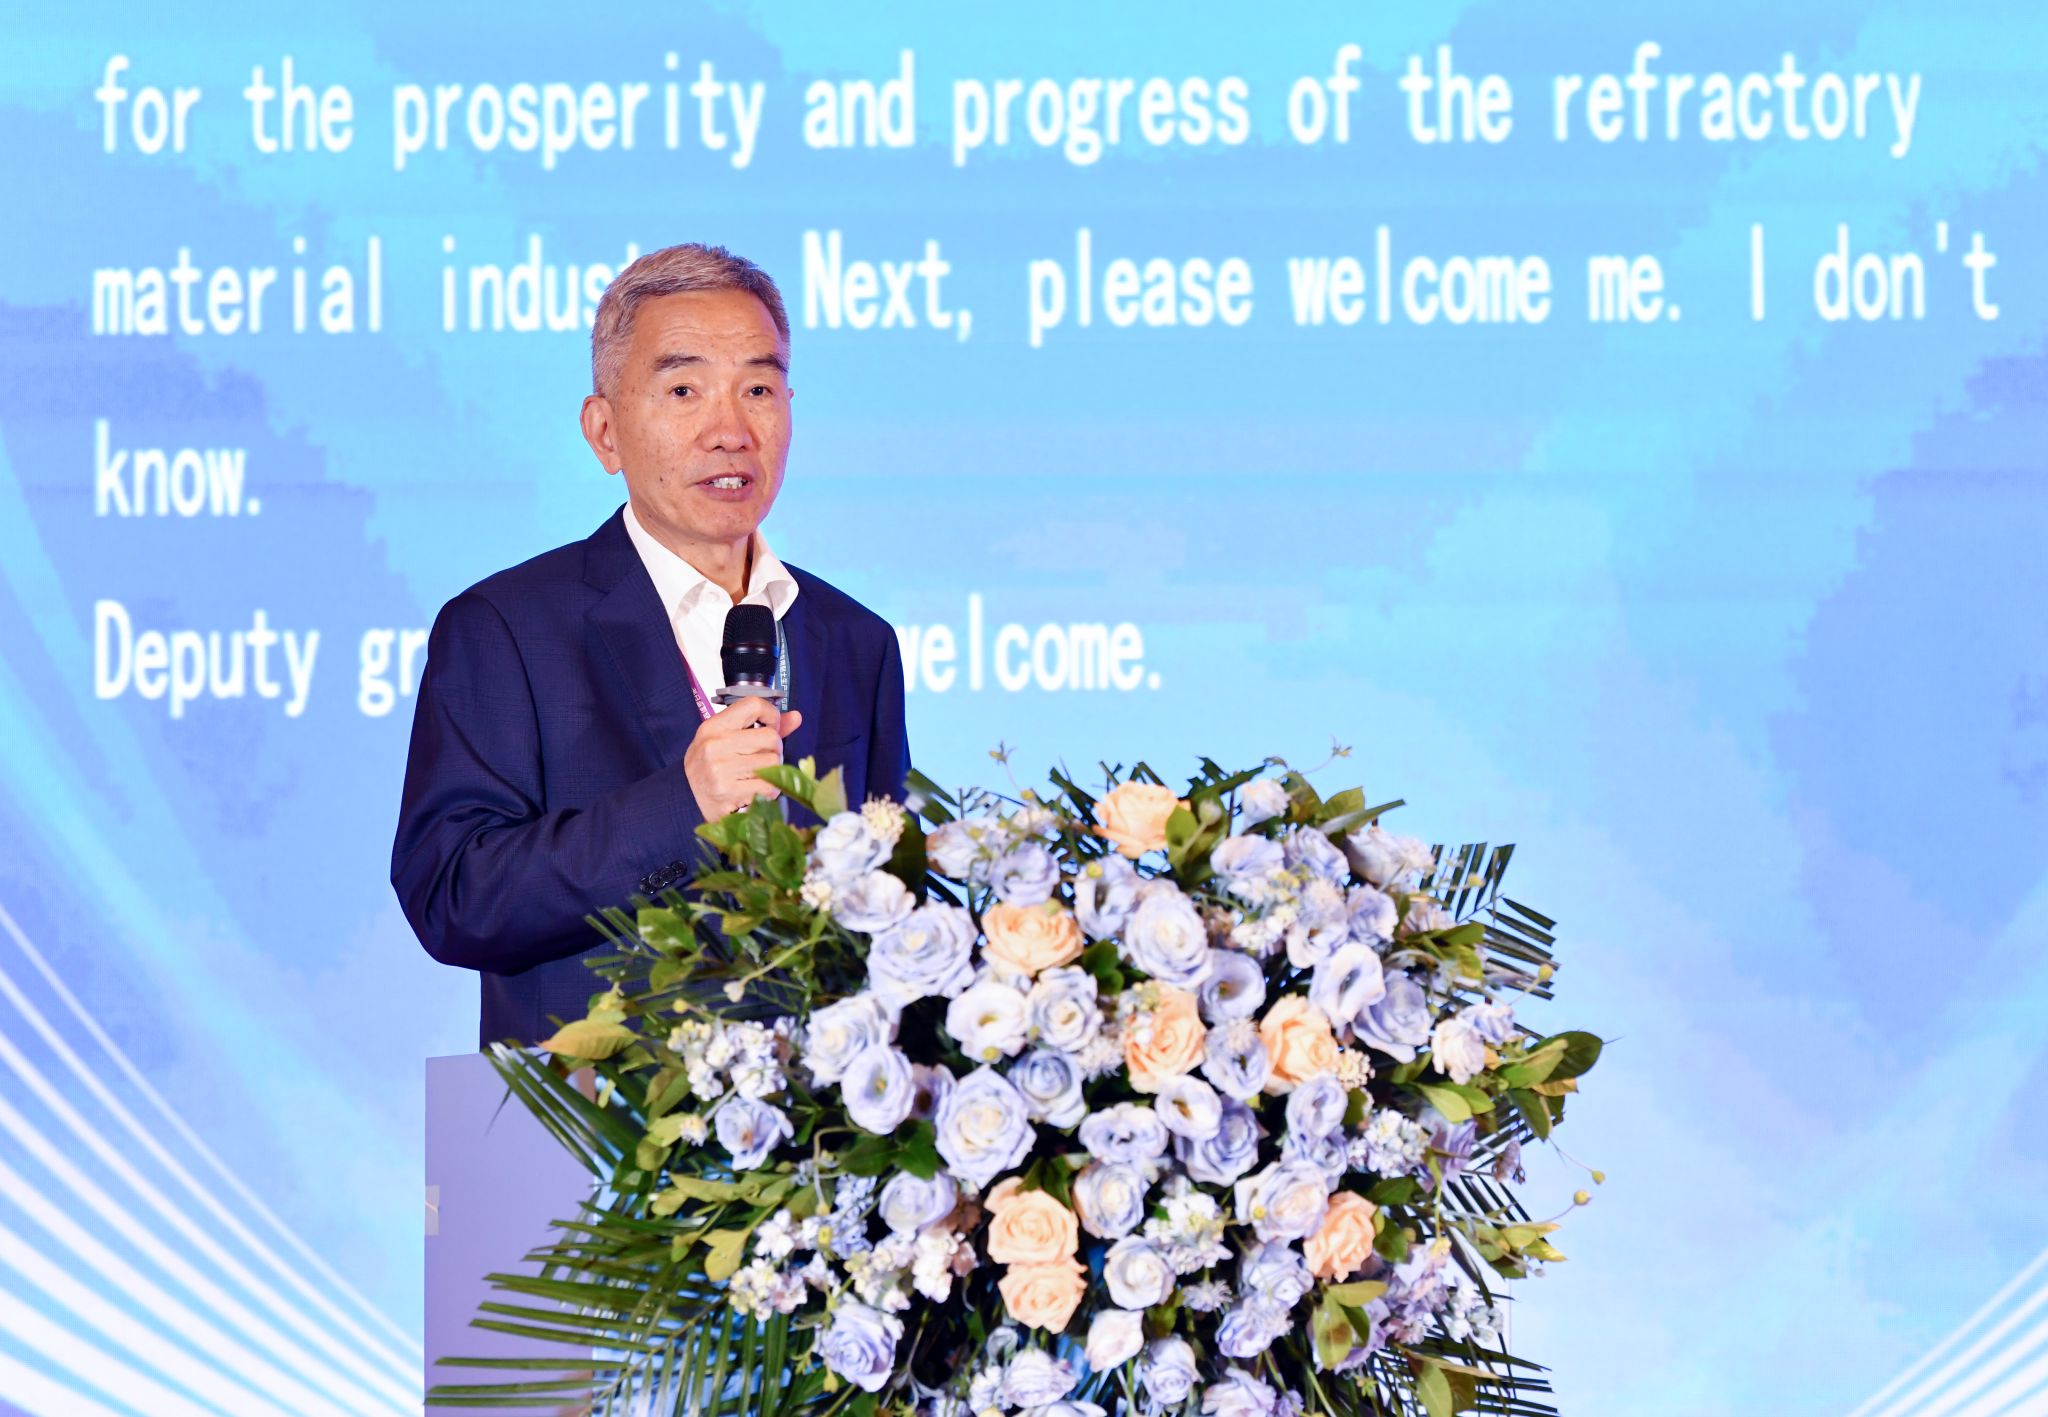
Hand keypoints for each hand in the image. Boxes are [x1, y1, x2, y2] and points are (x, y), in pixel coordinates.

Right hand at [683, 695, 801, 820]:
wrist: (684, 796)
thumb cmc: (709, 765)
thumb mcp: (727, 739)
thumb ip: (762, 727)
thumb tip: (795, 717)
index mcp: (715, 726)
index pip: (754, 704)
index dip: (772, 715)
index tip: (771, 726)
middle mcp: (715, 744)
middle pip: (770, 737)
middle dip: (774, 749)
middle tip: (763, 757)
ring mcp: (720, 768)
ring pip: (773, 762)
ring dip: (772, 771)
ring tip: (756, 775)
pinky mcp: (728, 791)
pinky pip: (768, 786)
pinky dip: (768, 790)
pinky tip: (754, 790)